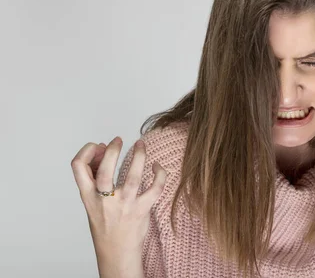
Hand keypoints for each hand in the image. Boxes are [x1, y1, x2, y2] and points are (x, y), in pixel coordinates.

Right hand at [71, 136, 166, 261]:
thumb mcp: (92, 201)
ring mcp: (124, 205)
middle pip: (105, 171)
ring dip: (139, 156)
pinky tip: (157, 167)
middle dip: (112, 151)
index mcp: (88, 196)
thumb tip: (104, 148)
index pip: (77, 168)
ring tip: (140, 144)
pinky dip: (159, 174)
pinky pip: (155, 188)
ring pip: (133, 177)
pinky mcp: (142, 210)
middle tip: (119, 140)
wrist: (116, 252)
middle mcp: (104, 200)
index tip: (98, 145)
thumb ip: (95, 176)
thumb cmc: (105, 223)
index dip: (86, 151)